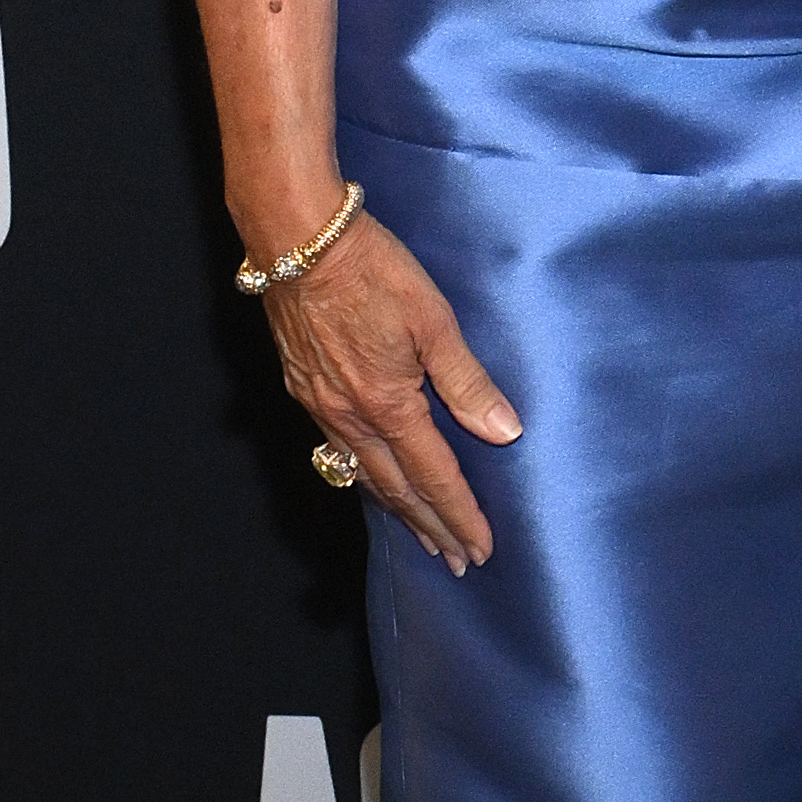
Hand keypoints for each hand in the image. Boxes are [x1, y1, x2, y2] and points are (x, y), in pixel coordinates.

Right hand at [257, 210, 521, 569]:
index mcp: (387, 404)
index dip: (459, 515)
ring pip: (363, 474)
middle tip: (456, 561)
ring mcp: (320, 405)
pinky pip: (338, 449)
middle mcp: (349, 416)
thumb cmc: (372, 270)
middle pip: (396, 489)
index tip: (480, 549)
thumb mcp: (434, 319)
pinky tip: (370, 476)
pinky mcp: (303, 386)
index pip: (434, 476)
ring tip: (420, 533)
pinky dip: (363, 475)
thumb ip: (467, 381)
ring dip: (396, 508)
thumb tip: (504, 431)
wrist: (297, 239)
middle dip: (429, 527)